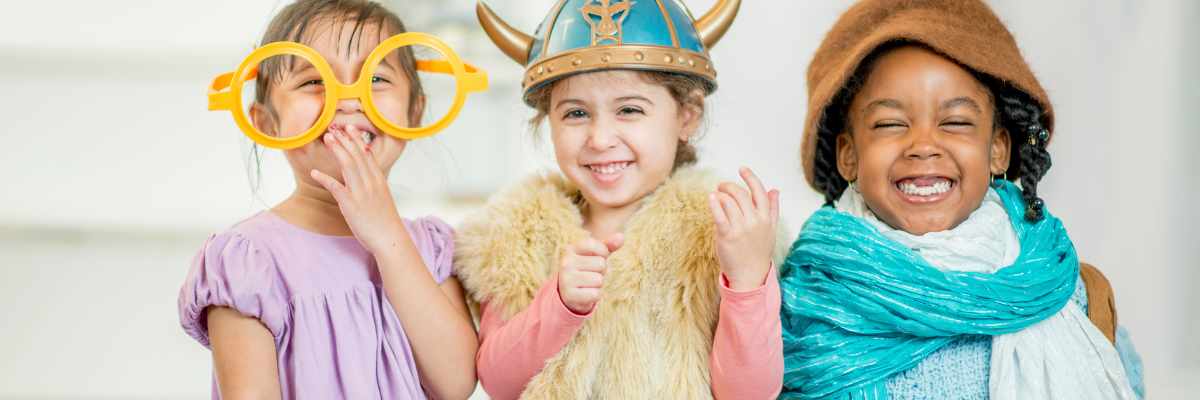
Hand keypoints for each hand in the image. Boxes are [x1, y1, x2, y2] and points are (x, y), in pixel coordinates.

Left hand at [310, 124, 404, 254]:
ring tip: (327, 139)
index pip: (367, 154)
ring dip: (337, 150)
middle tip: (334, 127)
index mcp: (379, 181)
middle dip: (345, 140)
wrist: (391, 239)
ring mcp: (361, 194)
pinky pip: (336, 188)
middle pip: (357, 156)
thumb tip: (363, 177)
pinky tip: (314, 173)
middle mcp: (371, 184)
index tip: (350, 128)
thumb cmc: (385, 221)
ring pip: (348, 166)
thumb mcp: (382, 198)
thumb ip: (372, 185)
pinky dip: (325, 179)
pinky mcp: (352, 206)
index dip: (357, 139)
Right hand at [557, 233, 623, 313]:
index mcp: (571, 249)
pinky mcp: (570, 296)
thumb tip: (622, 236)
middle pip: (600, 263)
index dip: (603, 252)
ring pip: (599, 280)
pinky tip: (587, 294)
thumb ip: (608, 245)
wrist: (569, 293)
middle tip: (592, 274)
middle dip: (602, 271)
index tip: (598, 257)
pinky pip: (596, 294)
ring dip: (599, 284)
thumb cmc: (586, 269)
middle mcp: (566, 263)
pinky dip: (596, 295)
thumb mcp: (595, 255)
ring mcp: (566, 280)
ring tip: (589, 284)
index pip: (593, 244)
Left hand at [707, 166, 779, 290]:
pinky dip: (714, 203)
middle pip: (740, 194)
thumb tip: (776, 190)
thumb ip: (772, 209)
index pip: (759, 191)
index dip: (750, 177)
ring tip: (715, 195)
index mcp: (765, 218)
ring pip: (729, 202)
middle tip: (721, 186)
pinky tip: (710, 198)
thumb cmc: (758, 252)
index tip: (742, 168)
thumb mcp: (770, 230)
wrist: (750, 276)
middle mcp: (754, 222)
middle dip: (728, 186)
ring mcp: (741, 229)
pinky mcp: (727, 236)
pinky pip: (719, 215)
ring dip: (720, 194)